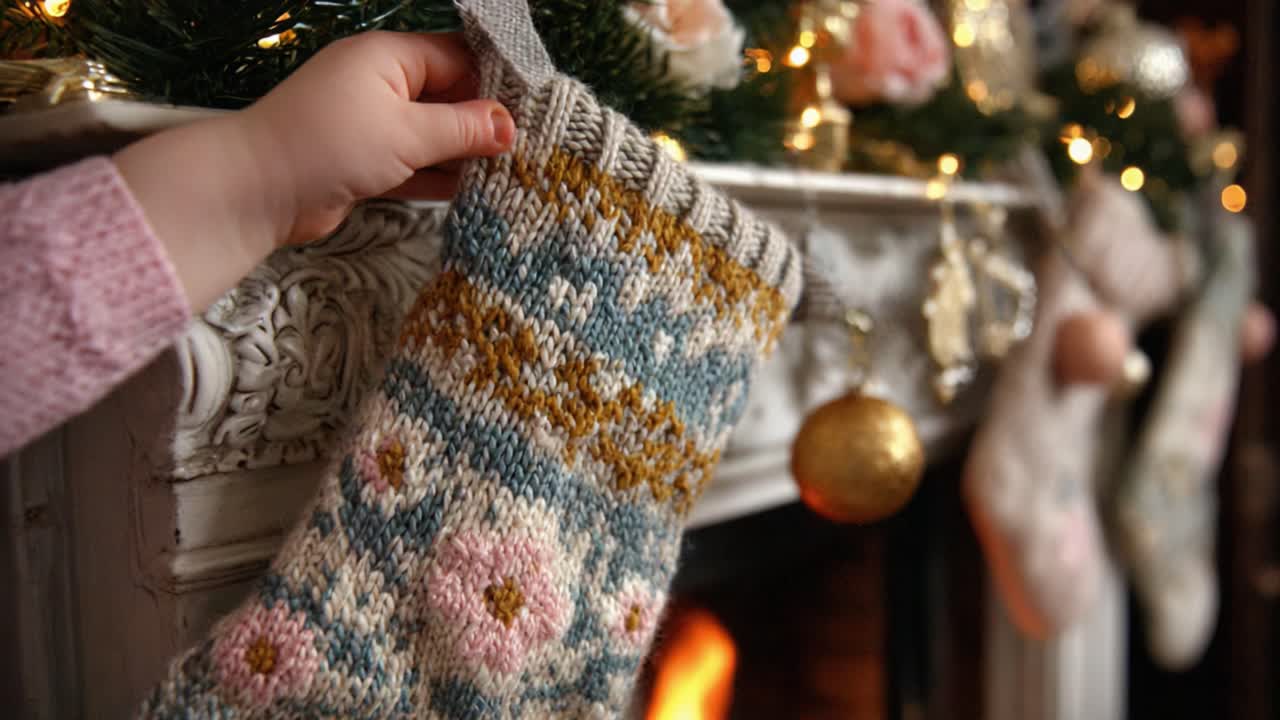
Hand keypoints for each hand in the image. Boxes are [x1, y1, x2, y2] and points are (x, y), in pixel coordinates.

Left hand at [240, 32, 514, 244]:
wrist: (256, 191)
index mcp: (389, 57)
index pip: (457, 57)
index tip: (534, 109)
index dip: (496, 82)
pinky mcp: (364, 162)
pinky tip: (475, 192)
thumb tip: (509, 127)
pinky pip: (413, 163)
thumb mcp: (406, 133)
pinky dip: (438, 176)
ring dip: (464, 154)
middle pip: (448, 97)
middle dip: (484, 122)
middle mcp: (381, 85)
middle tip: (530, 147)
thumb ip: (462, 130)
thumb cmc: (330, 145)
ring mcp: (371, 125)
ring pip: (432, 134)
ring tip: (512, 173)